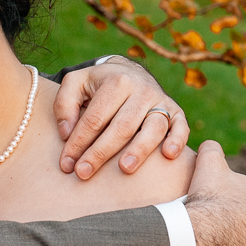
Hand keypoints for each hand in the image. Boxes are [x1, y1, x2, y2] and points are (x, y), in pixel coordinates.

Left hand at [53, 57, 190, 179]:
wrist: (129, 71)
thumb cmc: (98, 84)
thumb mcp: (76, 83)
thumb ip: (64, 104)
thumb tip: (67, 133)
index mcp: (116, 81)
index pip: (95, 118)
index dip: (78, 142)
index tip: (66, 164)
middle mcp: (141, 90)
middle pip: (122, 126)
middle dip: (101, 152)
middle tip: (83, 173)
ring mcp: (161, 101)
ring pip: (153, 128)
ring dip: (139, 150)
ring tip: (124, 169)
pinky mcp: (175, 111)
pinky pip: (181, 126)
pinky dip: (177, 140)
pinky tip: (167, 155)